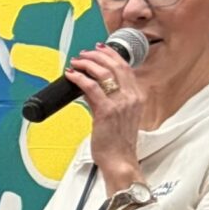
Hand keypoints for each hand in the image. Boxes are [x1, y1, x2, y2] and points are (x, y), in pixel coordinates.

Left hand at [66, 43, 147, 190]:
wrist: (120, 160)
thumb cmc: (118, 141)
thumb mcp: (117, 115)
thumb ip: (105, 99)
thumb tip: (88, 86)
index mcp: (137, 97)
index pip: (126, 68)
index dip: (112, 55)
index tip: (100, 50)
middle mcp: (132, 97)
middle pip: (116, 66)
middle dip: (98, 55)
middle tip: (84, 53)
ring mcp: (121, 103)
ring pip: (104, 73)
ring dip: (87, 63)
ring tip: (76, 62)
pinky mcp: (107, 111)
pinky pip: (91, 87)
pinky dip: (79, 78)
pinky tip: (71, 75)